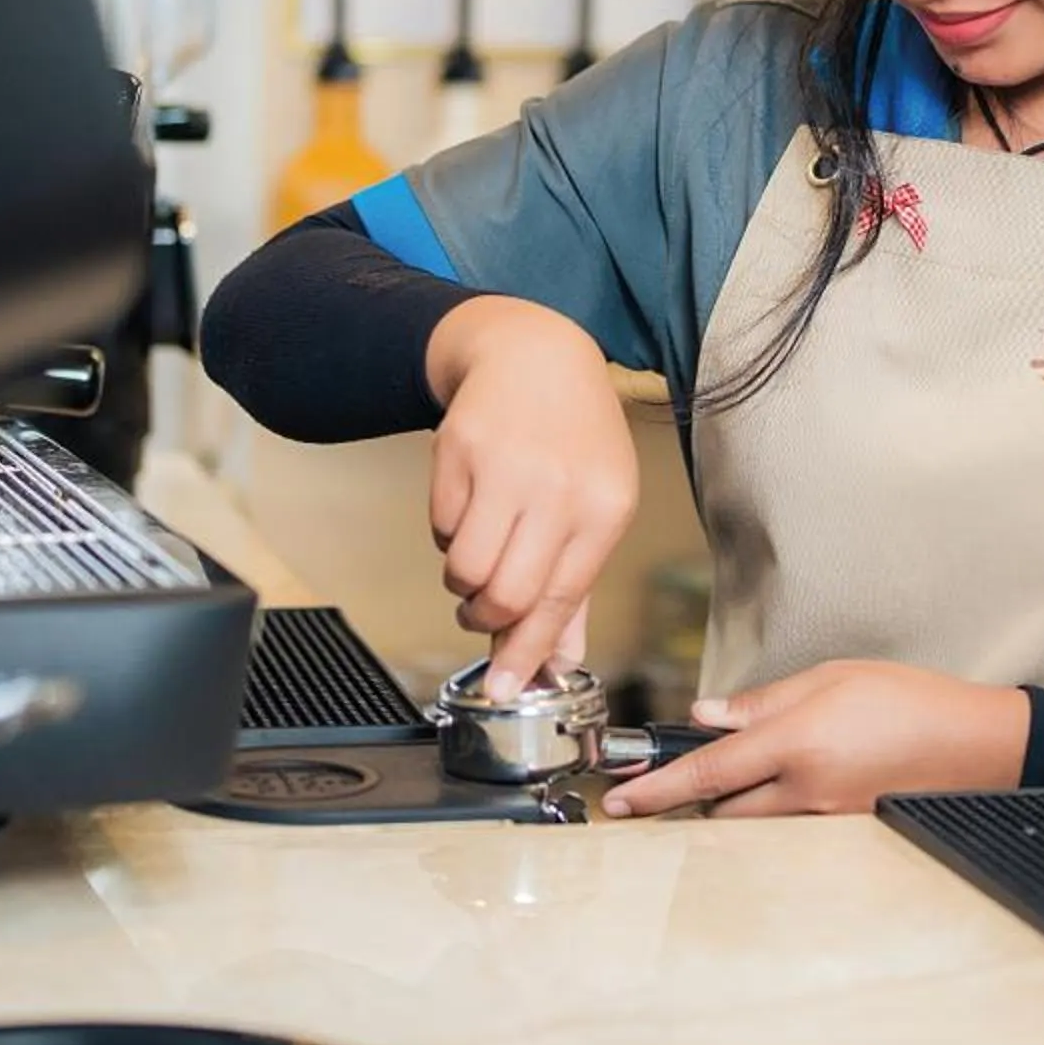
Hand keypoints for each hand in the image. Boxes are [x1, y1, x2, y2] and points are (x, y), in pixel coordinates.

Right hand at [425, 296, 638, 700]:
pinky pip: (440, 529)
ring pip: (465, 569)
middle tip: (483, 611)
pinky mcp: (459, 452)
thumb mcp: (599, 505)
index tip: (504, 688)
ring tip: (480, 554)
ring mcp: (506, 468)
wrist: (535, 356)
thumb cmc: (576, 438)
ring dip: (462, 581)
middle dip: (485, 619)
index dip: (527, 652)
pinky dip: (449, 536)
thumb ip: (575, 587)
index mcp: (603, 509)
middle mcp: (558, 489)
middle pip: (505, 595)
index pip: (560, 600)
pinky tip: (472, 507)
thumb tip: (557, 660)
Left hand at [601, 661, 1028, 818]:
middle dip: (697, 794)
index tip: (620, 801)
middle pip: (721, 809)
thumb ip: (763, 701)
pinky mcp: (842, 834)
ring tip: (750, 771)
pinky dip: (773, 811)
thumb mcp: (833, 677)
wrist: (977, 746)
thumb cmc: (911, 700)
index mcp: (797, 745)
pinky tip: (791, 784)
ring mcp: (825, 821)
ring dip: (736, 803)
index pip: (709, 771)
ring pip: (753, 824)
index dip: (657, 788)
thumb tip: (706, 715)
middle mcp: (806, 792)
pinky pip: (788, 829)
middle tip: (687, 770)